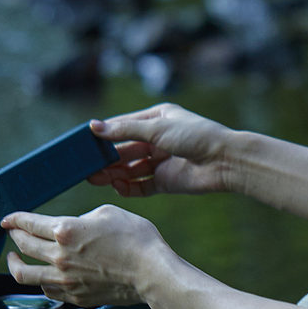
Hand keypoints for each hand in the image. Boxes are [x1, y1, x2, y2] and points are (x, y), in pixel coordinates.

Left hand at [0, 203, 170, 307]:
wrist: (152, 273)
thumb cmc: (137, 240)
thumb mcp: (108, 213)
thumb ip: (82, 218)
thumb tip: (73, 226)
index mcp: (65, 231)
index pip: (28, 223)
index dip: (14, 219)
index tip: (7, 219)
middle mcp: (59, 256)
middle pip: (23, 246)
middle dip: (13, 236)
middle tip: (12, 232)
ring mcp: (65, 280)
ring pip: (25, 274)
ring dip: (14, 264)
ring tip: (14, 259)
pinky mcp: (75, 296)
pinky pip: (46, 290)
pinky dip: (39, 282)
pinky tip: (41, 277)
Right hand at [88, 105, 231, 198]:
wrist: (224, 161)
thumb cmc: (195, 135)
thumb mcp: (156, 128)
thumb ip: (124, 130)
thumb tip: (94, 127)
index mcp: (155, 120)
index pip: (122, 126)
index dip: (103, 135)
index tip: (83, 144)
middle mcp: (157, 140)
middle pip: (124, 150)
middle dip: (106, 159)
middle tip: (86, 168)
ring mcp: (161, 162)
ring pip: (130, 169)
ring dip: (114, 174)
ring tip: (96, 179)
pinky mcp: (166, 181)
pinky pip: (141, 186)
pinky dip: (129, 188)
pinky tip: (117, 187)